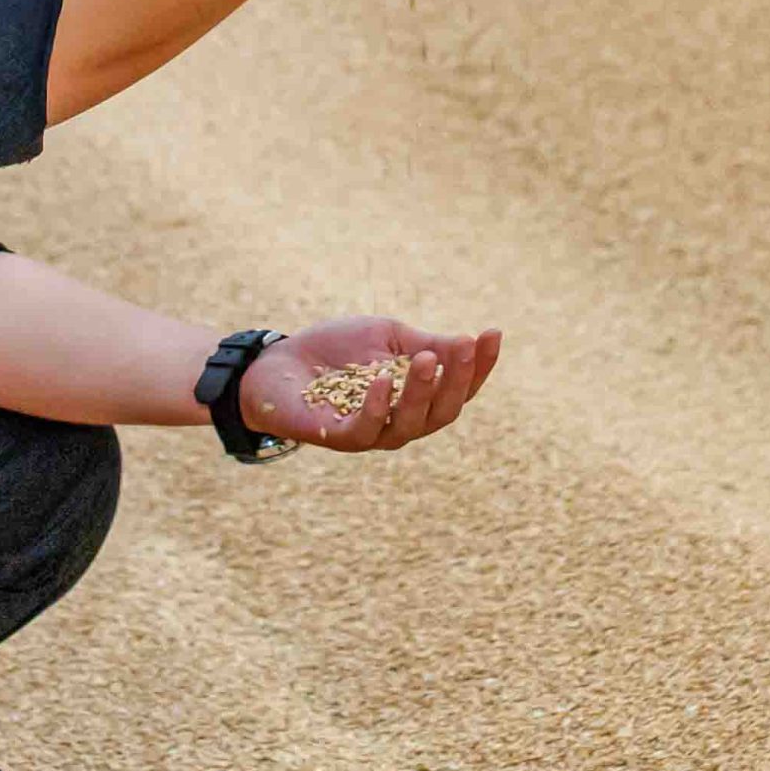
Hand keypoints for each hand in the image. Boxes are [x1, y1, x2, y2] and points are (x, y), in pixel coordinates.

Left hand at [238, 315, 503, 453]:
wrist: (277, 362)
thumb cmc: (336, 350)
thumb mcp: (388, 339)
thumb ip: (425, 344)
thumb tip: (471, 341)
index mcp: (418, 398)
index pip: (460, 388)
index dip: (480, 365)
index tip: (492, 333)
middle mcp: (402, 422)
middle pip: (443, 412)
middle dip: (456, 379)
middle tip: (461, 345)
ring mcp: (372, 434)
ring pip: (410, 425)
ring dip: (421, 392)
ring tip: (424, 359)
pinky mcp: (337, 438)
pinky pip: (365, 431)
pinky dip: (377, 406)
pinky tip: (382, 380)